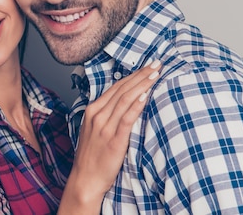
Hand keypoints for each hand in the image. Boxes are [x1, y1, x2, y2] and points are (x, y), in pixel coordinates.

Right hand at [57, 60, 161, 214]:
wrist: (85, 179)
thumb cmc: (93, 156)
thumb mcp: (95, 130)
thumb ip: (107, 115)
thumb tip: (127, 102)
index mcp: (93, 110)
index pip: (116, 87)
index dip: (133, 75)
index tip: (148, 66)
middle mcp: (97, 115)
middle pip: (122, 89)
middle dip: (141, 74)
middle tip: (156, 63)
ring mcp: (104, 126)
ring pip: (125, 99)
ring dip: (142, 85)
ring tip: (156, 74)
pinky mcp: (113, 139)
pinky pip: (126, 118)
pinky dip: (136, 105)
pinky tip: (145, 96)